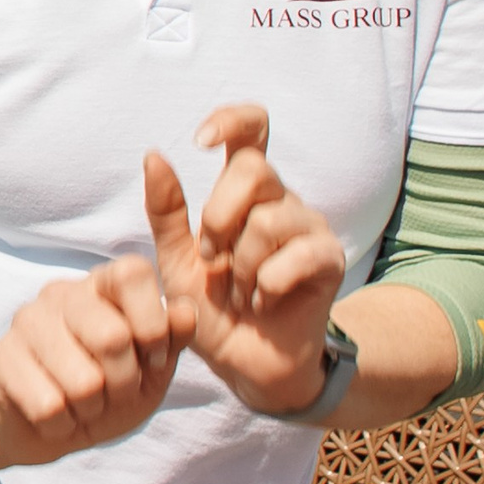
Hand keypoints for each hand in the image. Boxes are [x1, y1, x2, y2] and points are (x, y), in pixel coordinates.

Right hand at [0, 257, 194, 465]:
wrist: (48, 427)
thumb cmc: (107, 392)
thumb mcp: (151, 370)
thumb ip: (171, 340)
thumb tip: (186, 312)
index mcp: (102, 285)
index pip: (131, 273)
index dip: (152, 323)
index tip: (154, 357)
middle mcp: (61, 294)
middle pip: (113, 336)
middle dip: (125, 383)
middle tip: (116, 393)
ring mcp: (26, 322)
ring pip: (83, 381)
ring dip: (93, 410)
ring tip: (84, 405)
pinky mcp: (1, 358)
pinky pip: (49, 406)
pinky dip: (63, 425)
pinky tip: (56, 417)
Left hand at [144, 105, 348, 416]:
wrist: (242, 363)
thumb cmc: (211, 308)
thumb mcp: (176, 259)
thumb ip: (166, 210)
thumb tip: (154, 153)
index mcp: (244, 192)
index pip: (252, 129)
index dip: (231, 120)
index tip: (201, 140)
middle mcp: (281, 200)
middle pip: (254, 169)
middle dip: (219, 217)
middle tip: (212, 260)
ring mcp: (309, 227)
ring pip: (270, 218)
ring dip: (241, 263)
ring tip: (238, 290)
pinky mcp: (329, 260)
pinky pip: (296, 256)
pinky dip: (266, 285)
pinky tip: (264, 302)